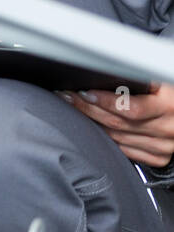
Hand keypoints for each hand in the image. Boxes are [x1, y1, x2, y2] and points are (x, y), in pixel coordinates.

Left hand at [58, 82, 173, 168]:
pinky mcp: (158, 157)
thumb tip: (107, 74)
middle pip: (118, 123)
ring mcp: (163, 146)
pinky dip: (106, 139)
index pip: (131, 107)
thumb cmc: (172, 96)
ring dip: (92, 123)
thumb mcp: (162, 84)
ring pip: (117, 138)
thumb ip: (140, 82)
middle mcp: (167, 128)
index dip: (105, 101)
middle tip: (68, 97)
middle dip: (87, 108)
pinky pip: (124, 150)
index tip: (84, 92)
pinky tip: (92, 127)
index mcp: (169, 105)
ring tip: (73, 109)